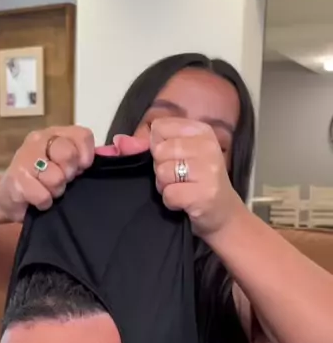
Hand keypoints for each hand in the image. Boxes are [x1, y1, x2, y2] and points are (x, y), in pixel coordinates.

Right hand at [0, 126, 94, 222]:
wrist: (8, 198)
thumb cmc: (41, 181)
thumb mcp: (64, 166)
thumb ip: (81, 159)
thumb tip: (99, 159)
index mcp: (54, 133)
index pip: (82, 136)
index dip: (86, 157)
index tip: (80, 169)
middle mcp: (38, 139)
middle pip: (68, 154)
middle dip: (69, 174)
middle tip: (61, 181)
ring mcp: (25, 157)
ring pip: (56, 178)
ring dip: (56, 191)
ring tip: (47, 190)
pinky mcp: (16, 179)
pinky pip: (43, 196)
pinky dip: (44, 203)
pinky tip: (37, 200)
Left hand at [150, 118, 242, 238]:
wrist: (223, 215)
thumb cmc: (198, 184)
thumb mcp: (179, 157)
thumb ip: (149, 146)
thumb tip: (118, 141)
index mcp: (200, 130)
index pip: (159, 127)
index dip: (157, 147)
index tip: (173, 159)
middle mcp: (207, 145)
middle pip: (159, 150)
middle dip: (161, 170)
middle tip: (179, 179)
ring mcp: (208, 169)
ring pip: (162, 172)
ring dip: (166, 187)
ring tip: (183, 190)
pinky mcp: (204, 193)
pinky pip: (169, 194)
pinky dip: (171, 202)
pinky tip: (185, 203)